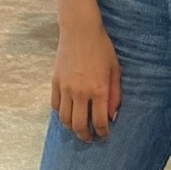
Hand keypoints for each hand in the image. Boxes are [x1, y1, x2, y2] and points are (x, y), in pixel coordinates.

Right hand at [51, 21, 121, 142]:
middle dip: (86, 136)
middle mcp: (81, 92)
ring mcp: (66, 88)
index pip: (100, 121)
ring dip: (72, 127)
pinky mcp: (55, 82)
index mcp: (99, 90)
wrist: (80, 31)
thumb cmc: (102, 48)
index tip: (105, 135)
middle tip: (91, 138)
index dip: (103, 132)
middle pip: (80, 125)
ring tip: (79, 128)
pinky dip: (61, 114)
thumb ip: (115, 95)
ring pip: (65, 119)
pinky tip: (69, 113)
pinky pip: (55, 106)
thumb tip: (113, 115)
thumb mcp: (115, 70)